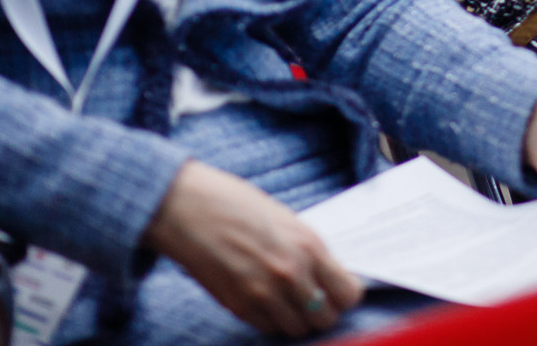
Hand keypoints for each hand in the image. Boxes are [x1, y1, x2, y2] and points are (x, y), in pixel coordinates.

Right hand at [143, 161, 361, 337]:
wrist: (188, 208)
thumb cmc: (238, 205)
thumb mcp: (288, 222)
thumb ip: (309, 252)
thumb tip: (327, 277)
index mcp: (309, 247)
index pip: (348, 293)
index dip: (344, 295)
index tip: (338, 291)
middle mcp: (291, 275)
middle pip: (325, 318)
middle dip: (323, 311)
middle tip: (313, 299)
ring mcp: (263, 295)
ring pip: (297, 330)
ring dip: (296, 319)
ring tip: (288, 302)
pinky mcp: (238, 307)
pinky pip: (268, 328)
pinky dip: (271, 321)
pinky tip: (265, 302)